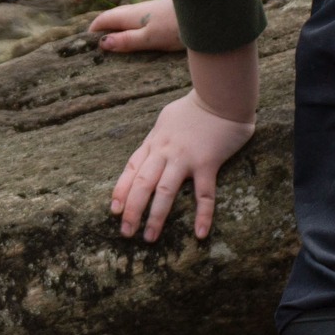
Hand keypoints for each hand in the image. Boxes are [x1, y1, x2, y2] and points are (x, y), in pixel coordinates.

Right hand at [91, 0, 180, 52]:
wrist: (207, 12)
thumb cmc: (177, 26)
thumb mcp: (150, 38)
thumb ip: (127, 41)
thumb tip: (102, 43)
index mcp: (131, 15)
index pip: (103, 19)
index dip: (92, 30)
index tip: (83, 44)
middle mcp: (137, 10)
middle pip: (113, 18)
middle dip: (102, 29)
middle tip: (95, 47)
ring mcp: (150, 11)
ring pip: (126, 19)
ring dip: (116, 29)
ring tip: (113, 46)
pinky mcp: (161, 15)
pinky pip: (138, 21)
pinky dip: (130, 29)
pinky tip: (137, 39)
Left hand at [110, 89, 255, 241]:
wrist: (220, 97)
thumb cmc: (195, 108)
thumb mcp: (166, 120)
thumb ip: (158, 137)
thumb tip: (150, 150)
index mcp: (154, 141)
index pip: (131, 169)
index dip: (120, 189)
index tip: (113, 209)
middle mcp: (164, 151)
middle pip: (142, 183)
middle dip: (131, 209)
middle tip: (125, 231)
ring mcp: (185, 158)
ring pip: (165, 191)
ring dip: (156, 216)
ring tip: (149, 237)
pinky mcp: (208, 163)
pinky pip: (204, 194)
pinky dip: (202, 214)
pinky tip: (200, 233)